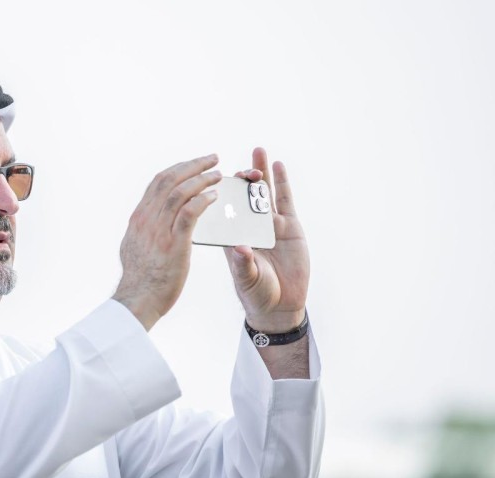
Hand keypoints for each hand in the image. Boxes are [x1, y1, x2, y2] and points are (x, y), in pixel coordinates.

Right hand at [113, 154, 221, 329]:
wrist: (138, 300)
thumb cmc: (140, 280)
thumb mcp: (133, 248)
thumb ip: (142, 232)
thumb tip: (146, 224)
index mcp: (139, 218)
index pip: (157, 183)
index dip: (178, 169)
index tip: (192, 164)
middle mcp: (146, 219)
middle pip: (169, 180)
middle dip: (192, 165)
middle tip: (212, 159)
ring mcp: (159, 230)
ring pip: (179, 192)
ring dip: (200, 179)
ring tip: (218, 174)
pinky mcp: (173, 243)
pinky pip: (189, 213)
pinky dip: (202, 200)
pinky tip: (214, 197)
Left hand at [225, 148, 308, 332]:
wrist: (280, 305)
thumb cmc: (257, 294)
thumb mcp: (248, 280)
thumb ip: (244, 265)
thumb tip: (241, 248)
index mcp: (232, 236)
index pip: (221, 209)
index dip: (215, 193)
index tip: (208, 178)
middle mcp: (248, 226)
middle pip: (241, 195)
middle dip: (238, 179)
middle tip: (237, 167)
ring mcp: (269, 224)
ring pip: (262, 193)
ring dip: (258, 173)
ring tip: (257, 151)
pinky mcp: (289, 226)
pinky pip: (284, 200)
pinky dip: (281, 183)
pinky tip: (278, 165)